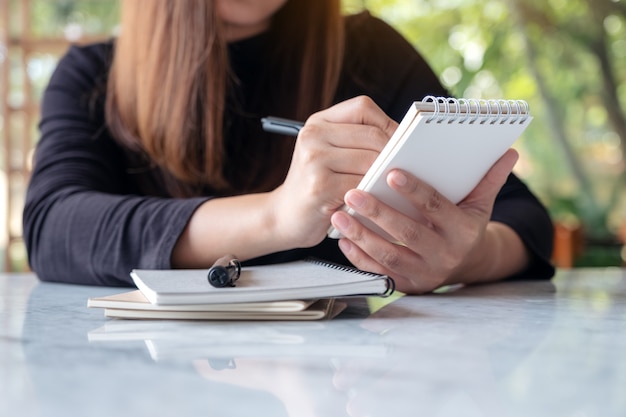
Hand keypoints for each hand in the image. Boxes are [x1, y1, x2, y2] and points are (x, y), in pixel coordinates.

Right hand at [269, 96, 396, 247]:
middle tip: (406, 169)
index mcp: (318, 122)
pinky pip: (361, 185)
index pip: (363, 108)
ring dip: (386, 176)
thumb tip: (405, 142)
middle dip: (394, 153)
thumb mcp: (330, 155)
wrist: (284, 217)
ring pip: (370, 161)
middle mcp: (313, 135)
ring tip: (393, 186)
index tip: (402, 142)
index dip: (388, 123)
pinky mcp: (318, 186)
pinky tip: (377, 202)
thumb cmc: (316, 186)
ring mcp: (314, 159)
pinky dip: (374, 194)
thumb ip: (358, 142)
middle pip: (372, 135)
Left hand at [329, 148, 524, 292]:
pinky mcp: (407, 286)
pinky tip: (343, 240)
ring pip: (389, 256)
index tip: (390, 173)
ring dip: (361, 236)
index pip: (435, 208)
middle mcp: (444, 255)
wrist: (465, 265)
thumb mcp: (480, 205)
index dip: (414, 191)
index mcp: (462, 231)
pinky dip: (359, 258)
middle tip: (353, 193)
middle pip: (407, 233)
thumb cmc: (466, 227)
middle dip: (378, 213)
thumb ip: (489, 180)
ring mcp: (424, 274)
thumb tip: (509, 152)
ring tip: (340, 214)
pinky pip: (379, 273)